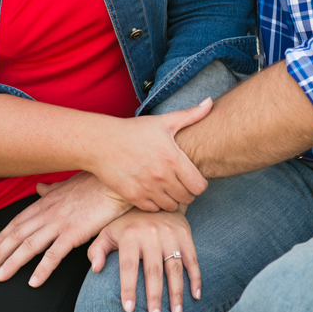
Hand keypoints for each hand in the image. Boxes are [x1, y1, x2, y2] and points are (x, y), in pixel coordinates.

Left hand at [0, 171, 130, 285]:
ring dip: (12, 262)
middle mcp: (48, 212)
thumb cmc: (96, 181)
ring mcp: (60, 222)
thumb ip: (53, 190)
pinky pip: (55, 254)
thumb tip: (40, 188)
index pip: (19, 221)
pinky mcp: (75, 232)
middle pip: (18, 235)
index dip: (3, 235)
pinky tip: (33, 282)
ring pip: (30, 245)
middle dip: (0, 252)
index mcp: (47, 201)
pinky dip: (42, 269)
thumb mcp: (70, 183)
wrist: (115, 180)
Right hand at [86, 98, 212, 211]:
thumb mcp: (164, 121)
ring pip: (171, 206)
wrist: (102, 142)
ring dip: (172, 199)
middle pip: (188, 198)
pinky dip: (155, 203)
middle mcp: (162, 176)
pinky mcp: (133, 197)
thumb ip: (191, 114)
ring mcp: (147, 188)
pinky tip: (153, 192)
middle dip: (187, 192)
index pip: (199, 186)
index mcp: (173, 159)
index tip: (192, 178)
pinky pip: (153, 209)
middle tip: (180, 184)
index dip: (199, 184)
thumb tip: (210, 101)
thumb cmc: (134, 131)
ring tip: (167, 188)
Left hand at [88, 207, 200, 311]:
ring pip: (175, 267)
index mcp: (130, 235)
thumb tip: (96, 270)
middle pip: (153, 270)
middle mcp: (150, 234)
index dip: (128, 288)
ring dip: (177, 292)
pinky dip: (196, 278)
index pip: (128, 266)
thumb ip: (98, 250)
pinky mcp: (185, 234)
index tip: (128, 309)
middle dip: (154, 297)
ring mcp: (170, 234)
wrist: (155, 197)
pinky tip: (196, 296)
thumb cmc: (128, 222)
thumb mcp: (108, 230)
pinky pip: (192, 259)